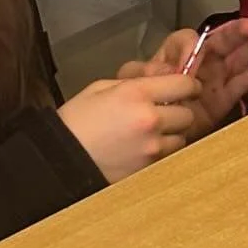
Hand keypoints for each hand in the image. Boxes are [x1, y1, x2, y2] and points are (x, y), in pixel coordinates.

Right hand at [58, 74, 200, 184]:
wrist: (60, 158)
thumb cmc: (76, 120)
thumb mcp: (101, 87)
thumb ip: (134, 82)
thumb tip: (160, 79)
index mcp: (137, 93)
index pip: (185, 84)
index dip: (187, 85)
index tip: (184, 88)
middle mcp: (150, 120)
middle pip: (188, 113)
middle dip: (179, 111)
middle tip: (165, 111)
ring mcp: (151, 147)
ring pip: (182, 137)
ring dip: (172, 133)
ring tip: (152, 133)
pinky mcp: (148, 168)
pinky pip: (168, 156)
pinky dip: (162, 151)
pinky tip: (143, 148)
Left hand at [120, 19, 247, 135]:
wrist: (148, 134)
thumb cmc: (140, 104)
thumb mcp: (135, 83)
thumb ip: (146, 72)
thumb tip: (165, 70)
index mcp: (174, 55)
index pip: (185, 40)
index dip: (190, 45)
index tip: (192, 56)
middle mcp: (198, 63)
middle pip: (218, 44)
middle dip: (234, 35)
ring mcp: (213, 80)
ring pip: (235, 60)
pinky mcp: (224, 99)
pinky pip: (242, 82)